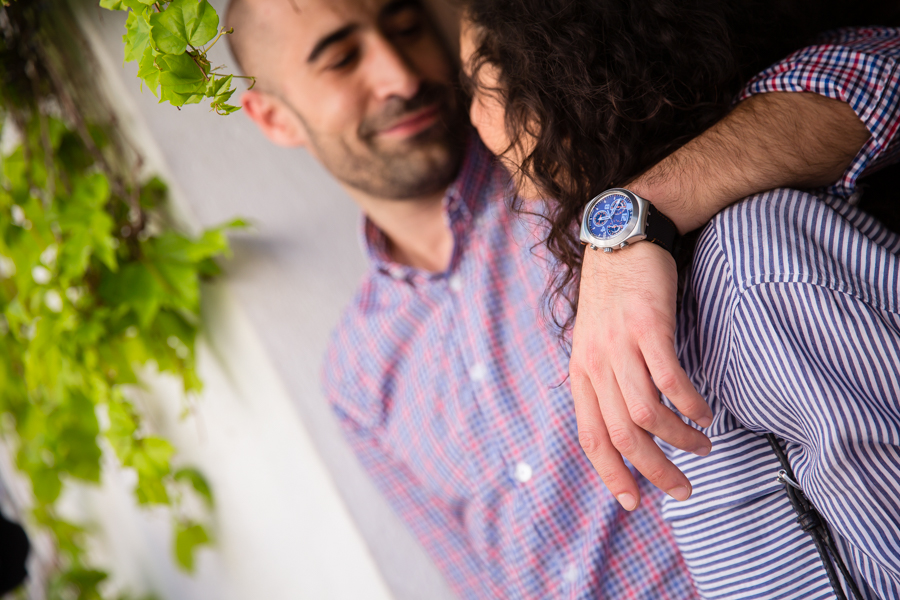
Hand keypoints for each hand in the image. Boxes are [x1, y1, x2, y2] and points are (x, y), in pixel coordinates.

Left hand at [570, 242, 712, 510]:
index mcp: (580, 372)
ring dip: (679, 441)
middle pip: (621, 435)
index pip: (590, 437)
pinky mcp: (648, 327)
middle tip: (683, 490)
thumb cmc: (613, 296)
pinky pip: (670, 380)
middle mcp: (596, 363)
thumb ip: (603, 380)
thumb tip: (624, 423)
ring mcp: (620, 345)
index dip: (611, 474)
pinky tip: (705, 414)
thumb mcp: (594, 341)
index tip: (632, 503)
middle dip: (653, 471)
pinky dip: (690, 405)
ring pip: (646, 414)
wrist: (621, 239)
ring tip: (703, 447)